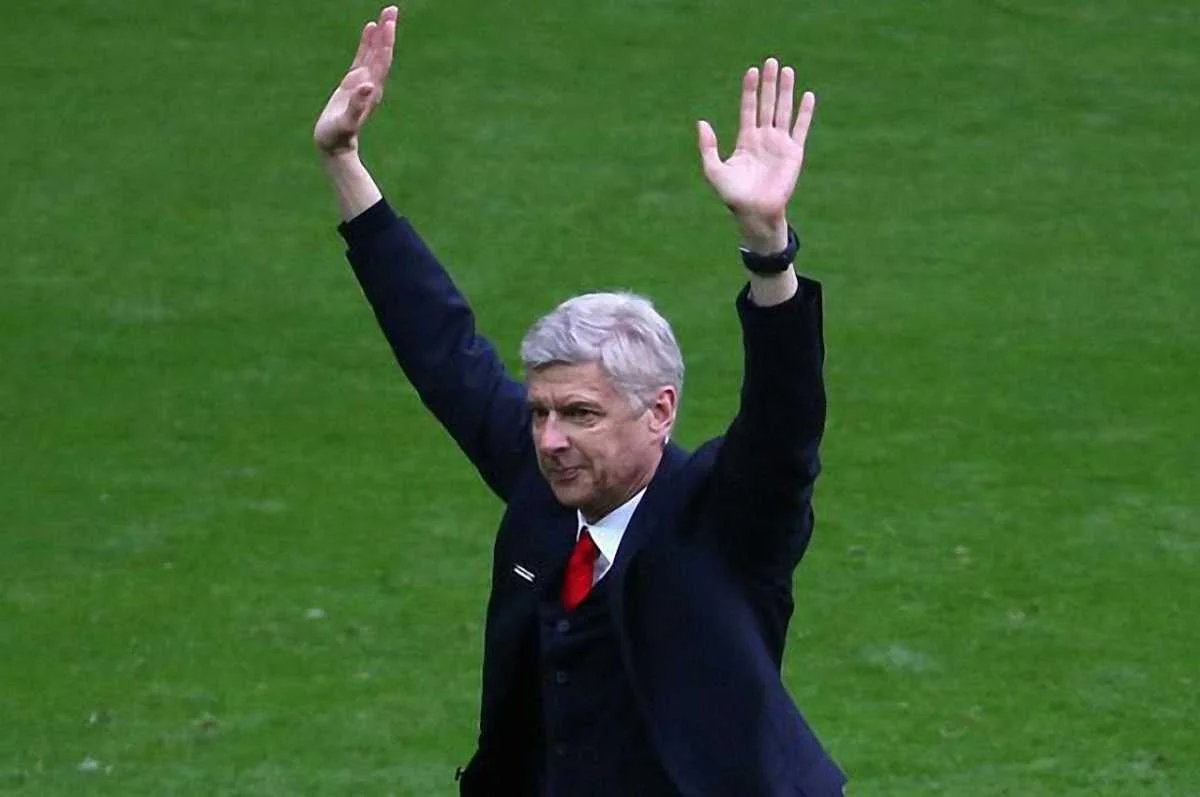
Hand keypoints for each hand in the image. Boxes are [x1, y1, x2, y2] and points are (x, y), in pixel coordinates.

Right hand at [314, 6, 398, 156]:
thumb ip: (357, 105)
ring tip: (385, 14)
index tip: (389, 23)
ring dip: (380, 35)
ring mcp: (364, 83)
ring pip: (374, 53)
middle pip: (382, 54)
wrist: (335, 147)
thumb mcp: (346, 122)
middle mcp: (371, 84)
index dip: (386, 42)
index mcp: (371, 91)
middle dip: (388, 32)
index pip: (382, 61)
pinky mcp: (353, 83)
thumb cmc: (338, 137)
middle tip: (392, 9)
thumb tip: (369, 85)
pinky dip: (367, 43)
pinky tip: (369, 29)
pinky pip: (362, 58)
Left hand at [697, 58, 816, 251]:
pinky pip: (801, 128)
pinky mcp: (794, 152)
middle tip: (771, 61)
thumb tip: (701, 122)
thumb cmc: (733, 196)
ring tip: (787, 70)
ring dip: (785, 91)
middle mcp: (764, 138)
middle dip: (769, 84)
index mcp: (746, 140)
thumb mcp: (714, 170)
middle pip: (767, 104)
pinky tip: (808, 95)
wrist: (755, 212)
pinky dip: (805, 112)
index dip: (750, 90)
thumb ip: (707, 146)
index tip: (751, 71)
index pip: (748, 109)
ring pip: (783, 111)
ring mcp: (780, 144)